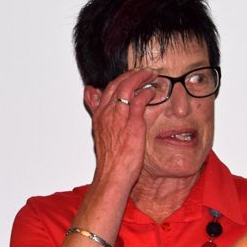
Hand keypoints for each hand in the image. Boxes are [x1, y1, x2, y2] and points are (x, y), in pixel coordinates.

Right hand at [89, 67, 157, 189]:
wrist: (112, 175)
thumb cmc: (110, 160)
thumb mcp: (100, 133)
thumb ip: (97, 113)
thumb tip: (93, 98)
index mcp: (99, 115)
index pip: (108, 89)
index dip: (121, 79)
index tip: (129, 76)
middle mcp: (107, 113)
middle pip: (117, 84)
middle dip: (131, 74)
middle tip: (143, 71)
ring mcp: (119, 117)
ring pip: (128, 87)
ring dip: (140, 77)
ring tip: (150, 74)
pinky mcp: (132, 123)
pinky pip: (140, 100)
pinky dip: (147, 92)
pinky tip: (153, 91)